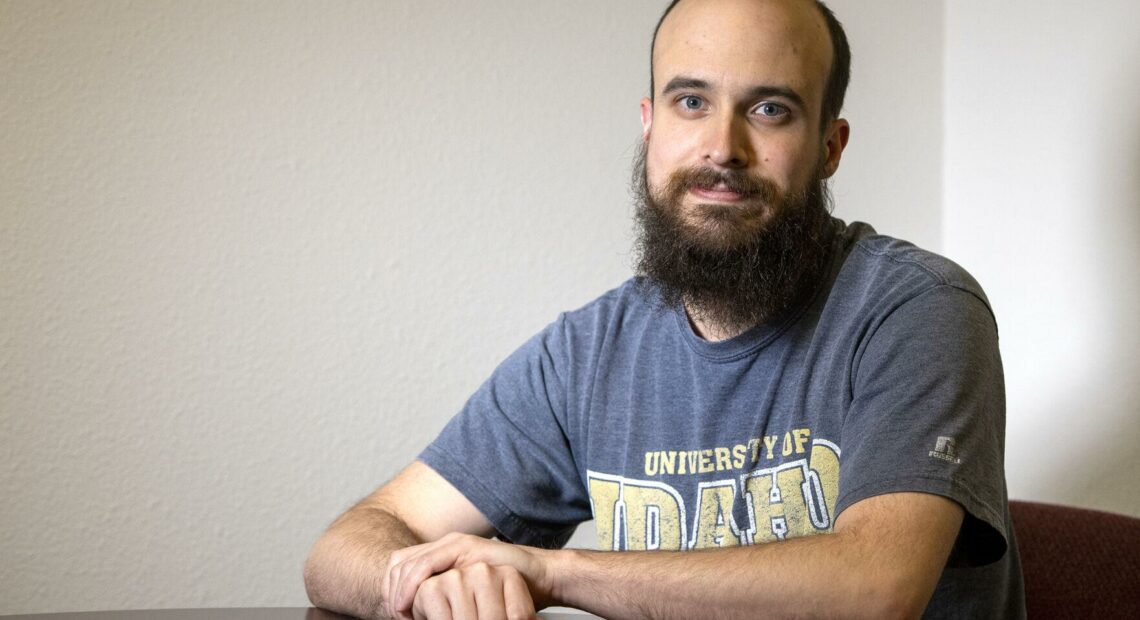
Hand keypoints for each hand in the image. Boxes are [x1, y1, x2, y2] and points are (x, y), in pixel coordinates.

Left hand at [383, 532, 553, 618]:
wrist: (539, 578)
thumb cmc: (506, 593)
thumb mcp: (465, 596)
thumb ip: (446, 597)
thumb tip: (420, 614)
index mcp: (442, 554)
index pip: (401, 566)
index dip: (392, 590)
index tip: (396, 614)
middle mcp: (445, 545)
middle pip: (399, 563)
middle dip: (391, 590)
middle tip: (396, 616)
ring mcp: (454, 544)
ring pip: (409, 563)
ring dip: (398, 591)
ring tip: (400, 614)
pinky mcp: (465, 547)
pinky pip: (426, 564)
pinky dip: (412, 585)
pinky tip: (409, 604)